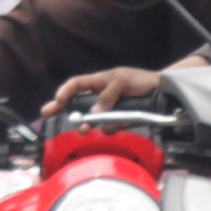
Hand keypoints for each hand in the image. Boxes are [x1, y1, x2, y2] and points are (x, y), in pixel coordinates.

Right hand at [48, 65, 170, 117]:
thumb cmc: (142, 81)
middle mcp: (100, 97)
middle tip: (47, 114)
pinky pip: (109, 127)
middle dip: (62, 109)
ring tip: (85, 130)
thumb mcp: (123, 81)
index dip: (65, 92)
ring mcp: (108, 110)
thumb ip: (108, 95)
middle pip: (77, 104)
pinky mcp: (118, 121)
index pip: (76, 84)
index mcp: (99, 82)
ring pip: (92, 120)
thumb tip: (95, 111)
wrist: (163, 94)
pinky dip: (112, 127)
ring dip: (87, 124)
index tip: (57, 101)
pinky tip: (121, 122)